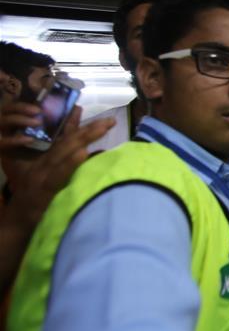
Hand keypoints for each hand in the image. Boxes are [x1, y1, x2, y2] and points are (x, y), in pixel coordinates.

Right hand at [1, 103, 113, 221]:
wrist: (16, 221)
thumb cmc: (36, 201)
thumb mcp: (51, 180)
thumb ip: (70, 167)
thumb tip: (93, 153)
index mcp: (47, 160)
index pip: (63, 138)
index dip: (76, 123)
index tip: (89, 109)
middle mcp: (45, 163)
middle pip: (68, 142)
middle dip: (90, 129)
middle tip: (110, 120)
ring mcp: (43, 174)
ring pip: (63, 152)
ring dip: (83, 139)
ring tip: (100, 128)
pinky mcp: (44, 188)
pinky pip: (59, 174)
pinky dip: (71, 162)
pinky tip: (83, 153)